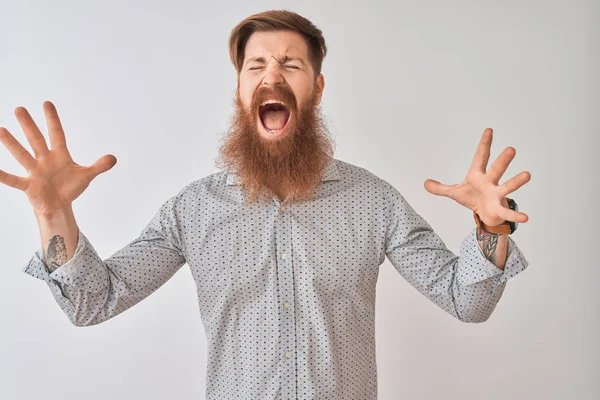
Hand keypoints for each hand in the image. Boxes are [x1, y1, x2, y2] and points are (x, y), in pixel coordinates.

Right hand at [0, 101, 116, 215]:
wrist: (58, 204)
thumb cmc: (70, 186)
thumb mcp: (86, 176)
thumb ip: (98, 166)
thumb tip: (114, 158)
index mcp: (60, 155)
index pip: (57, 134)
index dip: (53, 120)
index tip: (47, 103)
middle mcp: (45, 160)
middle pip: (36, 139)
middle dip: (29, 125)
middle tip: (19, 109)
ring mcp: (35, 171)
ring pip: (23, 155)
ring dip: (12, 144)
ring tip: (1, 130)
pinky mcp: (29, 186)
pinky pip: (14, 180)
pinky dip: (3, 175)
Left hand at [423, 127, 529, 226]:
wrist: (484, 213)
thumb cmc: (472, 197)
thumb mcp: (454, 192)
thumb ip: (440, 188)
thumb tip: (425, 183)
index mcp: (477, 175)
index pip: (481, 157)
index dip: (484, 144)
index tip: (489, 130)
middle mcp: (490, 182)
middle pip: (496, 169)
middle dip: (503, 160)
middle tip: (511, 149)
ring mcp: (497, 194)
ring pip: (507, 186)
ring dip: (516, 181)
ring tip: (527, 175)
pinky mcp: (499, 208)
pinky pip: (507, 212)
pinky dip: (515, 215)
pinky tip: (525, 217)